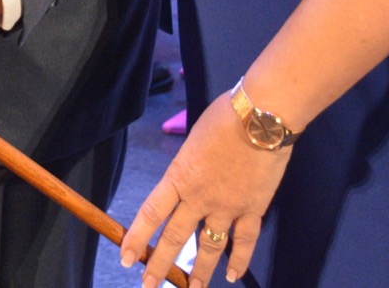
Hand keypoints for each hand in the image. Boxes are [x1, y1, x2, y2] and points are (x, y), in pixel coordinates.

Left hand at [121, 88, 290, 287]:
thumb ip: (188, 168)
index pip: (151, 213)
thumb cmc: (224, 118)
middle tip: (149, 285)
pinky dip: (239, 260)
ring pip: (209, 247)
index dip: (137, 237)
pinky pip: (244, 241)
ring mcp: (227, 206)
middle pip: (175, 238)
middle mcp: (199, 197)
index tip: (127, 257)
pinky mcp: (253, 209)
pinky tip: (233, 275)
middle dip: (160, 264)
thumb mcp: (192, 141)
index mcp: (179, 177)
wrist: (261, 117)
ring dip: (200, 271)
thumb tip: (186, 182)